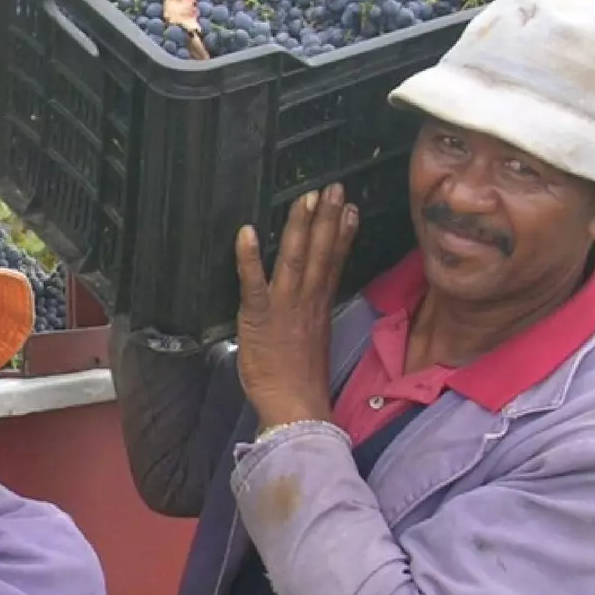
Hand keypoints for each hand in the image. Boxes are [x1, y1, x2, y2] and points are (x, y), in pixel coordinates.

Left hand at [235, 184, 359, 431]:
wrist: (296, 407)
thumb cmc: (300, 382)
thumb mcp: (314, 341)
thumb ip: (312, 316)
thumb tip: (310, 304)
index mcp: (319, 306)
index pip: (334, 261)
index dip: (341, 233)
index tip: (348, 208)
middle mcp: (307, 300)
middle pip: (320, 251)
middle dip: (326, 217)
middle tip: (331, 187)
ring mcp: (285, 306)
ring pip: (294, 258)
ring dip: (299, 226)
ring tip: (306, 198)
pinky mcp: (260, 317)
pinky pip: (253, 282)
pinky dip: (249, 257)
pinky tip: (246, 232)